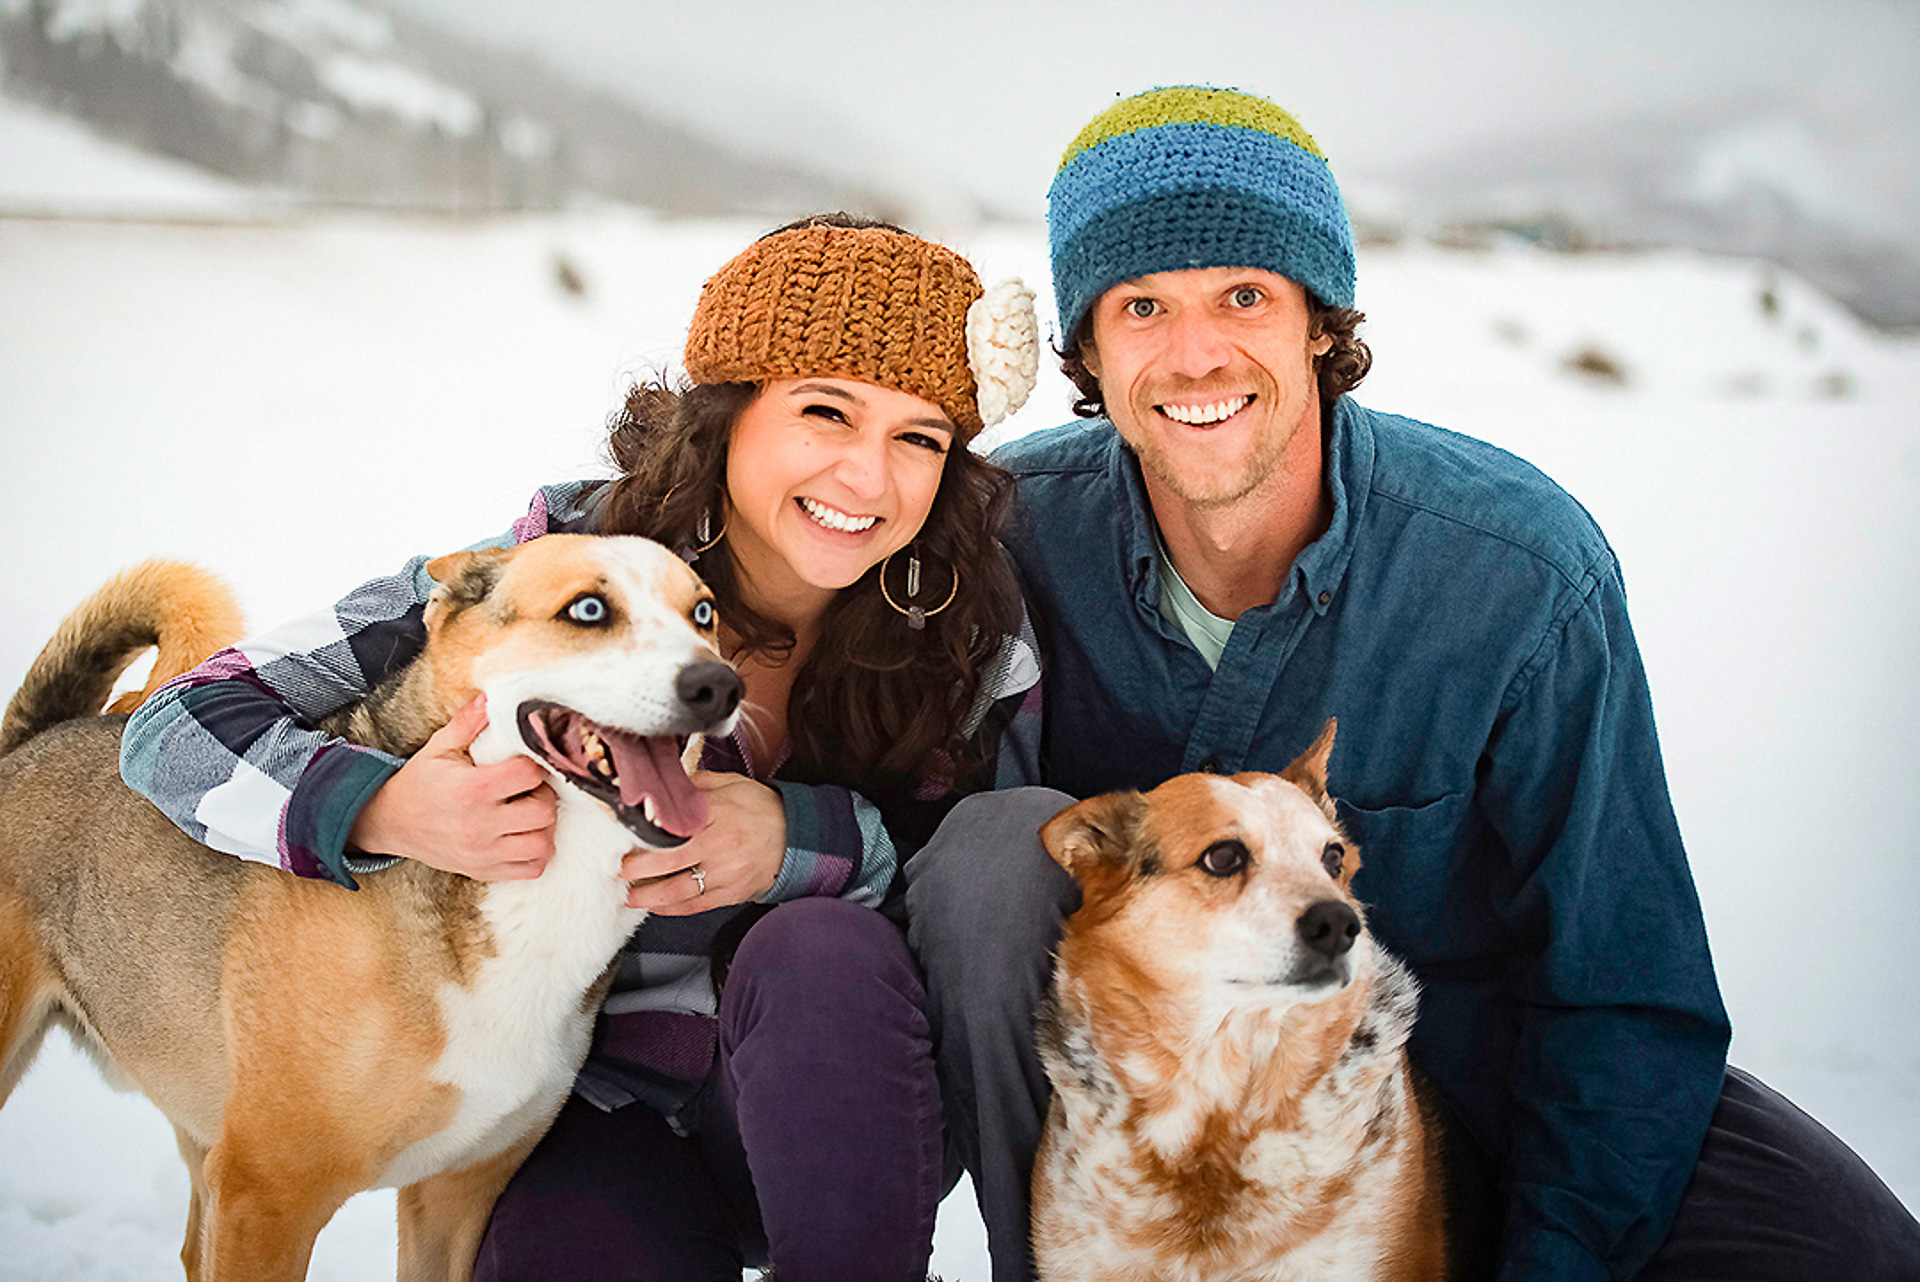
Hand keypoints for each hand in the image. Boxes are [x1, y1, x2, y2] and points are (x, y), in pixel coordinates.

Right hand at [347, 695, 557, 879]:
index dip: (534, 765)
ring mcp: (483, 853)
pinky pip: (532, 869)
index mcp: (471, 790)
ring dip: (544, 827)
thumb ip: (468, 722)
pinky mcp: (484, 871)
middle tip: (530, 789)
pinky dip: (536, 853)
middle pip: (544, 812)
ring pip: (543, 845)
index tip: (524, 763)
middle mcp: (479, 826)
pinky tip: (524, 835)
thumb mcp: (439, 747)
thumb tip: (492, 696)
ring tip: (528, 812)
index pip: (529, 775)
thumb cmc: (420, 781)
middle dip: (544, 796)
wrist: (390, 822)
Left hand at [621, 770, 784, 914]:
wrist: (795, 836)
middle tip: (620, 871)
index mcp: (717, 813)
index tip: (623, 841)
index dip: (644, 837)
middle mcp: (720, 844)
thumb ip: (696, 785)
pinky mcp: (732, 893)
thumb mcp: (730, 784)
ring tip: (631, 896)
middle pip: (668, 861)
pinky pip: (696, 905)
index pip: (672, 827)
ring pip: (679, 890)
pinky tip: (657, 907)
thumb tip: (665, 787)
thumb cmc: (760, 809)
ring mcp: (726, 873)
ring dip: (650, 896)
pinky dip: (673, 909)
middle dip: (638, 869)